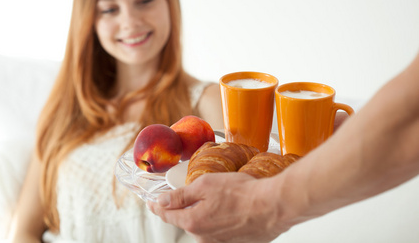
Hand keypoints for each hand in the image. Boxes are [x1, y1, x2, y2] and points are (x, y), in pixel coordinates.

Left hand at [147, 172, 289, 242]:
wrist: (272, 207)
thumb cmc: (242, 194)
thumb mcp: (205, 185)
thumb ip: (181, 196)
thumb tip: (161, 202)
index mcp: (192, 221)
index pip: (167, 215)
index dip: (157, 206)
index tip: (152, 203)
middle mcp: (204, 237)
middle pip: (186, 220)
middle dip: (185, 208)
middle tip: (191, 193)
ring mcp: (219, 242)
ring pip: (204, 225)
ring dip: (205, 213)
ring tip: (219, 198)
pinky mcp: (234, 242)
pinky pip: (220, 230)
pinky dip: (220, 219)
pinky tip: (231, 208)